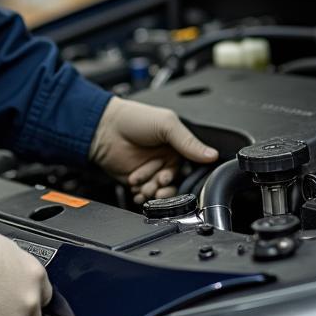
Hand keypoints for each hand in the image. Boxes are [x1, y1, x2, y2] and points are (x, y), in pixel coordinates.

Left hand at [88, 97, 217, 204]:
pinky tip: (136, 189)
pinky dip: (141, 195)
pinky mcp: (137, 181)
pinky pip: (145, 196)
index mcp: (177, 146)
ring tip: (142, 183)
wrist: (104, 128)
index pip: (188, 168)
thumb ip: (188, 142)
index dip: (180, 175)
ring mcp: (151, 171)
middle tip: (156, 181)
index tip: (168, 176)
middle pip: (174, 184)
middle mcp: (166, 160)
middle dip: (164, 186)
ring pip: (160, 192)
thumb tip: (212, 154)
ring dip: (152, 191)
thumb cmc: (134, 119)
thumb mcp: (166, 124)